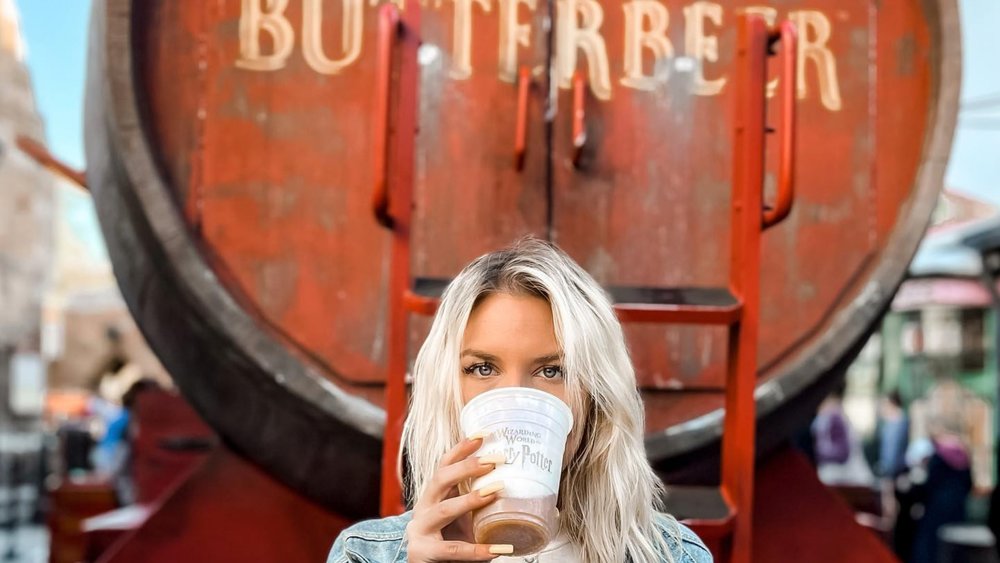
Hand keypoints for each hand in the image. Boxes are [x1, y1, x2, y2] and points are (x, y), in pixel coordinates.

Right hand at [405, 435, 510, 561]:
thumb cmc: (449, 543)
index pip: (444, 465)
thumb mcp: (465, 521)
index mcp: (434, 496)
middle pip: (441, 479)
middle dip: (467, 467)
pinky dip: (478, 550)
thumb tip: (527, 495)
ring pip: (444, 509)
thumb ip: (482, 507)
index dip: (461, 448)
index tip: (484, 434)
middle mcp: (423, 508)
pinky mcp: (422, 552)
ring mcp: (420, 530)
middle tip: (496, 460)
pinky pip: (453, 550)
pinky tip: (499, 550)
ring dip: (470, 499)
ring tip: (494, 492)